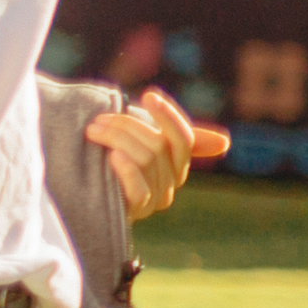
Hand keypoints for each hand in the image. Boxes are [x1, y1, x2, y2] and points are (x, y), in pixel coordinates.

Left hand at [90, 84, 226, 222]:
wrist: (82, 191)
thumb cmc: (111, 159)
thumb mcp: (141, 140)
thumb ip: (171, 134)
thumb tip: (225, 142)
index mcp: (177, 163)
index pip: (184, 138)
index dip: (168, 116)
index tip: (149, 96)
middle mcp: (171, 182)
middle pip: (159, 145)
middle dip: (128, 126)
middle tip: (100, 119)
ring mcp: (155, 199)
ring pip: (145, 160)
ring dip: (116, 139)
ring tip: (92, 131)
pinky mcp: (136, 211)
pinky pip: (140, 190)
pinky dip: (126, 171)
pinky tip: (112, 156)